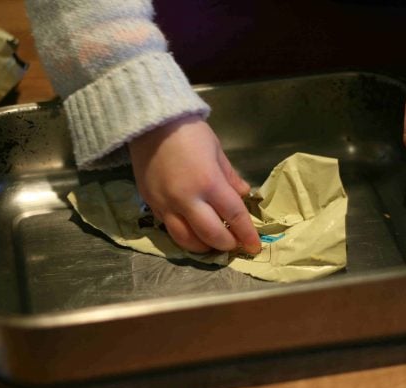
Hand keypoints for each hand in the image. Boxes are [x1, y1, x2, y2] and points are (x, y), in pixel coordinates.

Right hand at [128, 115, 260, 253]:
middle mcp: (187, 199)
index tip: (254, 247)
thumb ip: (230, 177)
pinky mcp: (151, 205)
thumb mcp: (217, 151)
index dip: (247, 234)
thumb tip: (243, 194)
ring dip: (204, 247)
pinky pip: (169, 229)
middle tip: (234, 244)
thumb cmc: (189, 132)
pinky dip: (184, 235)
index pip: (234, 216)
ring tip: (212, 243)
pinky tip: (192, 231)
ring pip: (186, 240)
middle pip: (211, 235)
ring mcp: (166, 205)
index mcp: (209, 183)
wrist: (150, 124)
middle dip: (227, 244)